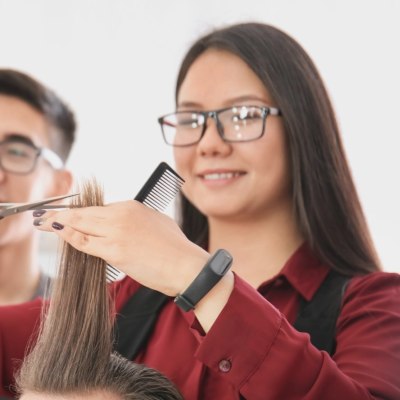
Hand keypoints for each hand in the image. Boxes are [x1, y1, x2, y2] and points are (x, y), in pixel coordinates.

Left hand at [33, 200, 208, 295]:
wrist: (185, 265)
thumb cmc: (174, 247)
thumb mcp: (156, 221)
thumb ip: (136, 219)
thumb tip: (121, 222)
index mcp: (131, 206)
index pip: (98, 208)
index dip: (80, 212)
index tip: (67, 214)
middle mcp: (121, 215)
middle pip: (84, 212)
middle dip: (60, 214)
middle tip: (43, 215)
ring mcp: (116, 232)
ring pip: (80, 224)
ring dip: (58, 223)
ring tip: (42, 222)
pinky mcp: (114, 250)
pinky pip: (84, 242)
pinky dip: (69, 236)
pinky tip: (57, 233)